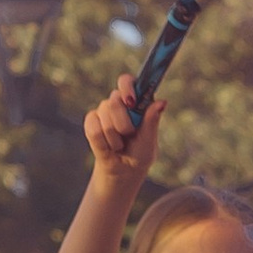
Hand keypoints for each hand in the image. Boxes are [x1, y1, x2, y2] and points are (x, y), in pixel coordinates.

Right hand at [84, 75, 162, 190]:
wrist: (123, 171)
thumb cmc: (140, 154)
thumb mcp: (149, 140)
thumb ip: (151, 121)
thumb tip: (161, 102)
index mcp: (136, 102)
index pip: (127, 81)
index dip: (126, 87)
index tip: (130, 100)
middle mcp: (119, 103)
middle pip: (114, 99)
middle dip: (123, 122)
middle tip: (128, 134)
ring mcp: (103, 111)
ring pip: (103, 114)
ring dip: (114, 136)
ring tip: (119, 145)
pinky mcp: (91, 122)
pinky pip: (93, 128)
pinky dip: (102, 142)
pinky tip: (108, 147)